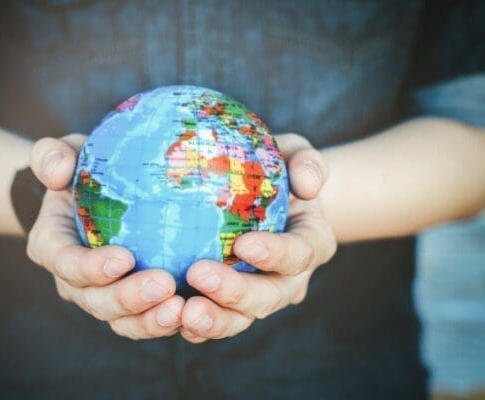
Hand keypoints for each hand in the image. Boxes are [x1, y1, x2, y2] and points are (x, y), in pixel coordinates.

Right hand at [26, 134, 183, 339]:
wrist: (96, 196)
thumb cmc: (82, 170)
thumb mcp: (66, 152)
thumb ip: (51, 156)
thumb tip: (56, 172)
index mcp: (53, 246)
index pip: (65, 262)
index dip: (90, 267)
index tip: (124, 258)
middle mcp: (74, 280)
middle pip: (96, 300)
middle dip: (128, 299)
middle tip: (164, 285)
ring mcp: (102, 296)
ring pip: (122, 320)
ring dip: (150, 321)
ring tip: (180, 309)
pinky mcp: (131, 304)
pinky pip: (146, 320)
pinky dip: (167, 321)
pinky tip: (194, 312)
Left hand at [180, 134, 336, 342]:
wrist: (268, 198)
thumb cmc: (279, 171)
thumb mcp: (296, 154)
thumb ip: (307, 162)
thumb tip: (309, 185)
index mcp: (311, 243)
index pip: (299, 253)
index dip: (275, 254)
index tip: (244, 244)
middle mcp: (289, 278)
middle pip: (269, 296)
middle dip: (236, 293)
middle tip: (199, 274)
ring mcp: (261, 296)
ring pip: (242, 318)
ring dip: (215, 320)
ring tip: (185, 313)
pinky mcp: (233, 305)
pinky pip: (218, 321)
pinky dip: (199, 328)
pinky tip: (173, 319)